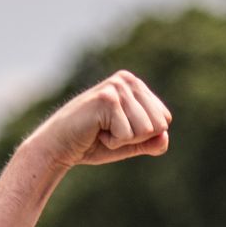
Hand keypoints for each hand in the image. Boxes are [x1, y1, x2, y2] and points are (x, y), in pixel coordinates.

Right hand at [25, 71, 172, 168]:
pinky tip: (95, 131)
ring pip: (145, 130)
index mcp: (136, 86)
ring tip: (102, 130)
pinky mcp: (107, 99)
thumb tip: (165, 137)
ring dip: (123, 139)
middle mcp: (128, 80)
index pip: (164, 119)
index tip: (120, 130)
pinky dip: (112, 141)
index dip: (143, 135)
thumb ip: (152, 142)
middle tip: (110, 131)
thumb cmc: (94, 143)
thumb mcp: (130, 143)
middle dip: (135, 137)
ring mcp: (117, 87)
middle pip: (158, 125)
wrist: (61, 146)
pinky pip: (128, 134)